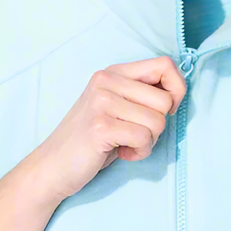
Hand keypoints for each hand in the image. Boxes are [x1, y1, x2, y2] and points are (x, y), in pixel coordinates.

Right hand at [36, 56, 186, 201]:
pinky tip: (122, 153)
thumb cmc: (91, 140)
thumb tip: (177, 93)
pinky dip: (139, 153)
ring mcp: (101, 102)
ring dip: (148, 142)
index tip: (164, 111)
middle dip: (158, 126)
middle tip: (135, 135)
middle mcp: (106, 80)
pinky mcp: (100, 126)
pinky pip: (144, 138)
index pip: (165, 65)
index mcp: (113, 72)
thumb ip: (141, 94)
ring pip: (157, 121)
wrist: (53, 165)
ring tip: (125, 144)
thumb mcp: (116, 107)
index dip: (176, 90)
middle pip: (165, 100)